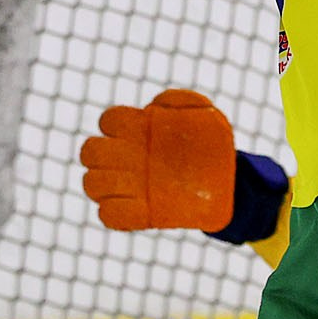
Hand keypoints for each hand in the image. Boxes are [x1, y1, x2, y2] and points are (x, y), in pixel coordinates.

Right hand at [80, 89, 236, 230]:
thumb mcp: (207, 115)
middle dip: (101, 153)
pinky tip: (142, 207)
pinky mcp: (140, 214)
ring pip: (92, 184)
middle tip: (131, 159)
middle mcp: (126, 157)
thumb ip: (185, 101)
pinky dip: (115, 212)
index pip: (108, 120)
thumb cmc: (210, 143)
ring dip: (105, 183)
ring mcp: (130, 186)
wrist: (227, 179)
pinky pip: (109, 216)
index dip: (114, 123)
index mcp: (137, 130)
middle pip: (90, 152)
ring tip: (136, 185)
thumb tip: (156, 107)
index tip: (139, 128)